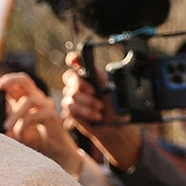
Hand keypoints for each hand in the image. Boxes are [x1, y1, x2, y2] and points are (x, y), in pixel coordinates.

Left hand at [0, 73, 82, 175]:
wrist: (53, 149)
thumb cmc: (35, 137)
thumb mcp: (17, 124)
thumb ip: (8, 116)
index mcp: (27, 97)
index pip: (16, 83)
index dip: (3, 80)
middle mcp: (36, 97)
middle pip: (24, 79)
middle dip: (9, 80)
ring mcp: (44, 105)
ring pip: (28, 100)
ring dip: (15, 114)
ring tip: (6, 127)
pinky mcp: (50, 115)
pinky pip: (33, 116)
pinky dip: (23, 126)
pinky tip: (20, 135)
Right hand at [62, 53, 142, 169]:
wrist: (114, 126)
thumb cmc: (115, 107)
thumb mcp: (111, 89)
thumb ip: (100, 78)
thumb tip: (94, 70)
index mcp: (90, 76)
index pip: (76, 63)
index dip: (73, 59)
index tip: (74, 60)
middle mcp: (79, 85)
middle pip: (70, 77)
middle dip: (81, 85)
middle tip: (93, 92)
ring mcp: (72, 98)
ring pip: (72, 95)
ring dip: (88, 103)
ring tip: (100, 109)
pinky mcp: (70, 111)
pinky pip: (71, 108)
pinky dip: (85, 112)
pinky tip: (95, 116)